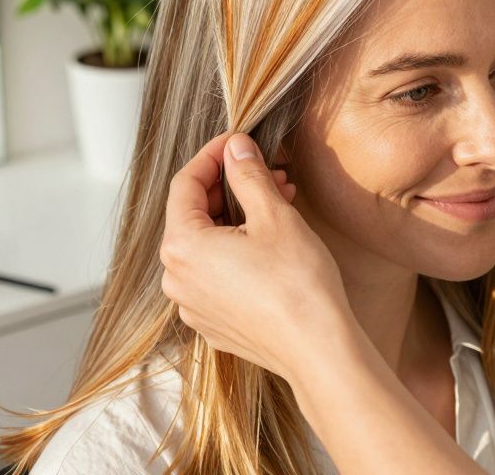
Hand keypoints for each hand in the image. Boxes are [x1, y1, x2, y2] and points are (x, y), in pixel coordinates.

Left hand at [161, 131, 349, 380]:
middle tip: (268, 175)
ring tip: (278, 207)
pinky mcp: (212, 323)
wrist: (317, 350)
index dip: (211, 157)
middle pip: (193, 216)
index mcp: (182, 246)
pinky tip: (271, 246)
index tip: (236, 143)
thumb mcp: (274, 216)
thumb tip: (235, 149)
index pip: (185, 185)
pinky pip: (215, 276)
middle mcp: (176, 278)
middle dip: (230, 190)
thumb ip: (248, 176)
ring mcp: (193, 305)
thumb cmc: (296, 285)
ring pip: (206, 247)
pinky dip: (236, 253)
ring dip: (236, 221)